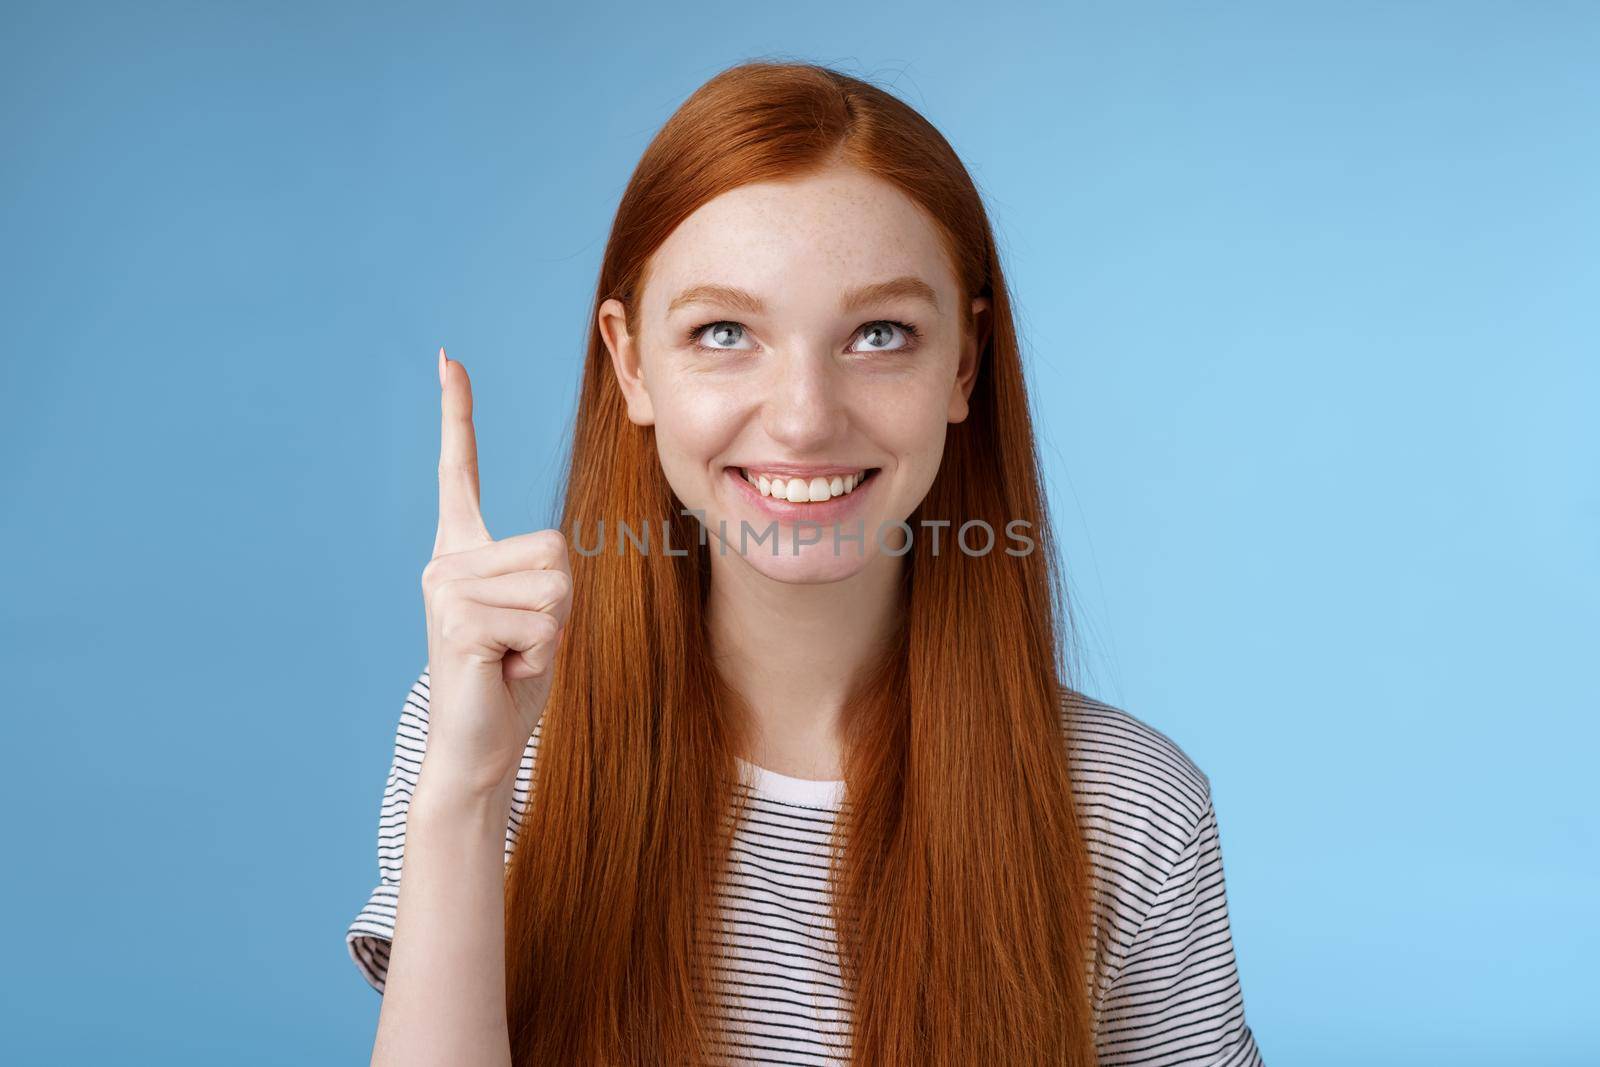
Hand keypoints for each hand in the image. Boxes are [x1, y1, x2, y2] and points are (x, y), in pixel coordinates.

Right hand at [417, 347, 572, 799]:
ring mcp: (445, 586)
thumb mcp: (538, 616)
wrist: (477, 748)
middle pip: (556, 547)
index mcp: (462, 552)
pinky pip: (542, 618)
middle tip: (521, 643)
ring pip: (555, 585)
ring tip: (511, 658)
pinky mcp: (456, 617)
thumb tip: (555, 558)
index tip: (447, 358)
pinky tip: (503, 670)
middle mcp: (446, 560)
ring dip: (550, 632)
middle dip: (560, 604)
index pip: (461, 470)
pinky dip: (539, 653)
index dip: (458, 413)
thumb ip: (543, 575)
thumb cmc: (511, 682)